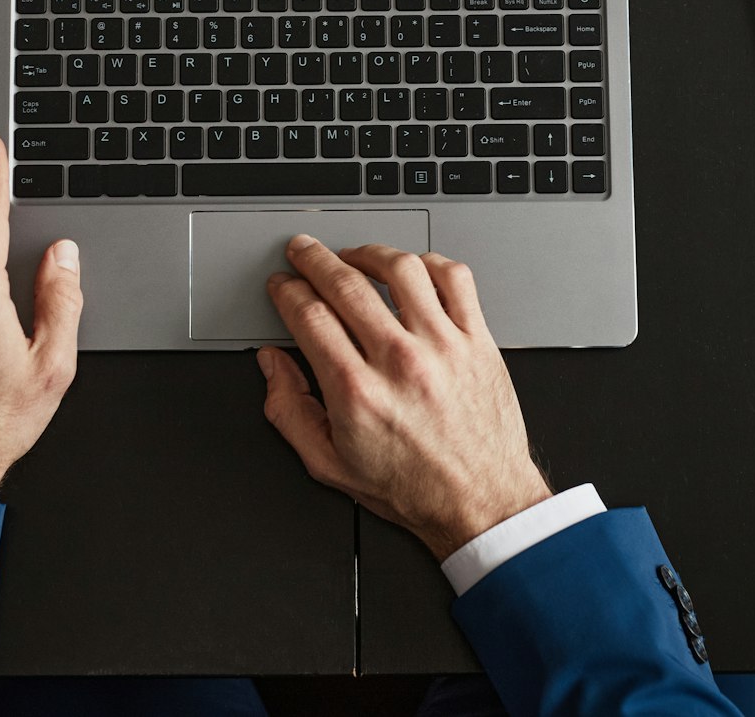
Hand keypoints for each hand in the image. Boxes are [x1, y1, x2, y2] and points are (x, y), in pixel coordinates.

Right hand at [258, 237, 551, 559]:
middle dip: (313, 259)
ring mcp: (443, 346)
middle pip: (345, 283)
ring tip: (353, 256)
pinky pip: (454, 278)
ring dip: (368, 253)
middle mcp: (399, 362)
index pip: (309, 315)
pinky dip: (429, 262)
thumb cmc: (413, 486)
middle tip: (303, 251)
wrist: (481, 502)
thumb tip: (273, 364)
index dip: (287, 291)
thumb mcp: (330, 464)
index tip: (283, 286)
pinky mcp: (477, 340)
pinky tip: (412, 268)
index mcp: (357, 392)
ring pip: (400, 269)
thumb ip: (289, 411)